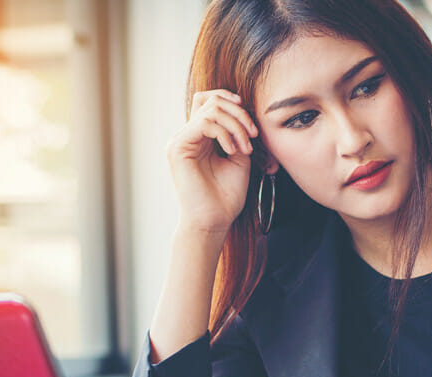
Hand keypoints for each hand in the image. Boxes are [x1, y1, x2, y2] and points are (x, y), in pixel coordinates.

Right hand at [165, 89, 259, 232]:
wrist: (214, 220)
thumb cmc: (226, 195)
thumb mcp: (238, 157)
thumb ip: (237, 133)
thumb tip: (242, 111)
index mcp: (199, 138)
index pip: (209, 102)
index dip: (230, 101)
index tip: (251, 121)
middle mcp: (186, 136)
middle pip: (210, 100)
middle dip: (238, 113)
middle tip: (253, 134)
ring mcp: (180, 140)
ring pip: (210, 110)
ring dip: (236, 126)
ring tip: (245, 148)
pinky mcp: (178, 147)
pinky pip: (204, 124)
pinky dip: (225, 134)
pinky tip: (233, 151)